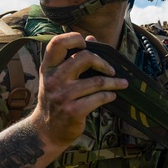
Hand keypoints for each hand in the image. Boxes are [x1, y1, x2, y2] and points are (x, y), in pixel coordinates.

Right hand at [31, 32, 128, 147]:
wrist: (46, 131)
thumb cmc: (55, 100)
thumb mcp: (57, 77)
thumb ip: (72, 58)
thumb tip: (92, 37)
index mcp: (48, 68)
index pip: (57, 43)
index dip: (74, 38)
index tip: (88, 44)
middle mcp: (53, 80)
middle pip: (84, 57)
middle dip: (103, 62)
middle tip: (111, 70)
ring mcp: (62, 96)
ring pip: (97, 81)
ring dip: (113, 82)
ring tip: (121, 84)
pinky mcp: (73, 111)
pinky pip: (99, 98)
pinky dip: (109, 96)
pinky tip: (112, 96)